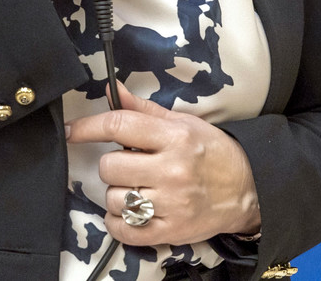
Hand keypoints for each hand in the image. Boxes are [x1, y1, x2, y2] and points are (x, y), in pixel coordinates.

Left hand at [66, 86, 260, 245]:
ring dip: (117, 194)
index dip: (88, 127)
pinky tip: (129, 212)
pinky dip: (118, 223)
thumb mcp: (182, 122)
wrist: (248, 189)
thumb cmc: (211, 152)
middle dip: (112, 165)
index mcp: (174, 137)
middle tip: (128, 165)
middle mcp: (172, 169)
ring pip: (115, 199)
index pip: (119, 125)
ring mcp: (172, 203)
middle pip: (110, 166)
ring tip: (136, 188)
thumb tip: (112, 89)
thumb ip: (143, 109)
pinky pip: (126, 230)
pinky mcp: (172, 230)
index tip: (72, 131)